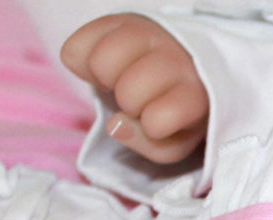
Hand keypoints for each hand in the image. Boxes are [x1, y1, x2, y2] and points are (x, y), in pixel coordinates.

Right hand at [60, 14, 208, 163]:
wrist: (180, 64)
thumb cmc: (175, 109)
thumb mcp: (174, 139)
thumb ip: (151, 145)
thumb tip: (115, 125)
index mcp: (196, 92)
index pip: (161, 118)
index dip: (153, 127)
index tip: (160, 120)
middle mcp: (174, 55)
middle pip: (129, 90)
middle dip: (130, 104)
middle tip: (138, 100)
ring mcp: (147, 32)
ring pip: (101, 61)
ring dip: (104, 79)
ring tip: (119, 80)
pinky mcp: (116, 20)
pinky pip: (75, 48)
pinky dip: (81, 64)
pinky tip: (104, 67)